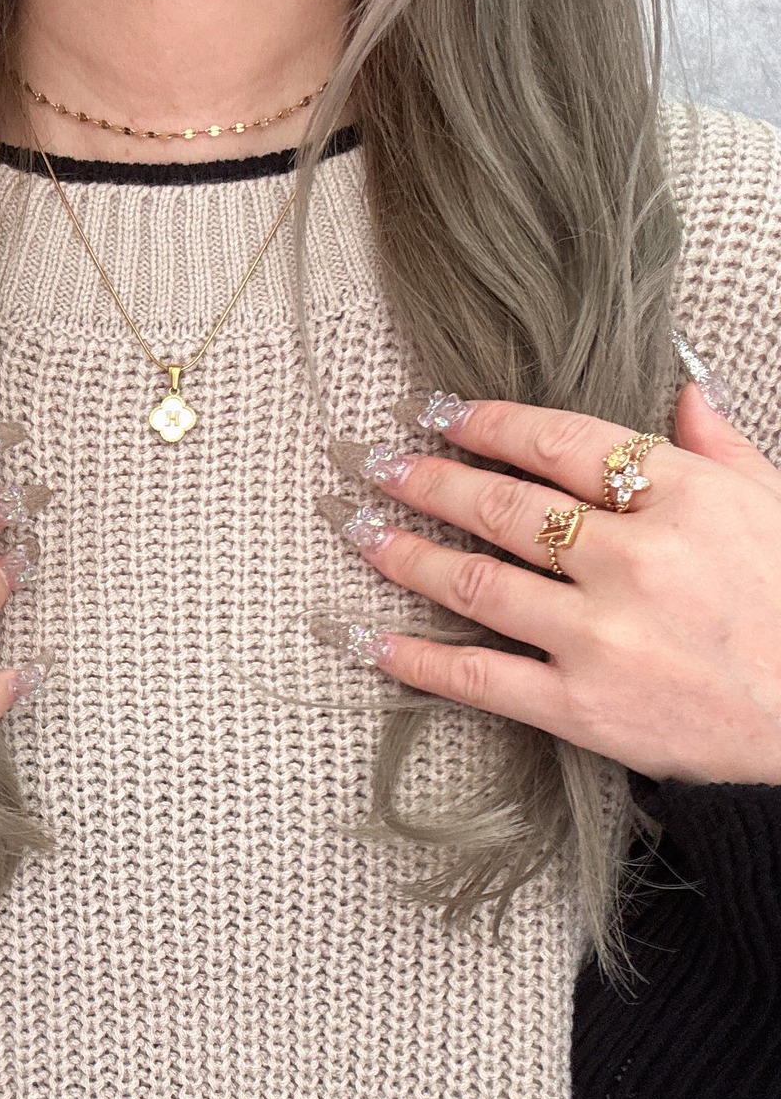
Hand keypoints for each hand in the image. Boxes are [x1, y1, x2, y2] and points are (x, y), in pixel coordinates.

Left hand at [321, 384, 780, 784]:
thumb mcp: (776, 508)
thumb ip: (720, 449)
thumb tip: (685, 392)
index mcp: (683, 497)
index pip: (561, 443)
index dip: (486, 423)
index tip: (436, 413)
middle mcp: (634, 558)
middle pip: (503, 506)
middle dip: (427, 480)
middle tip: (375, 464)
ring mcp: (601, 635)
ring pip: (476, 583)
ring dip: (405, 554)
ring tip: (359, 530)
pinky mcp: (581, 706)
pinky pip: (477, 677)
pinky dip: (414, 659)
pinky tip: (368, 638)